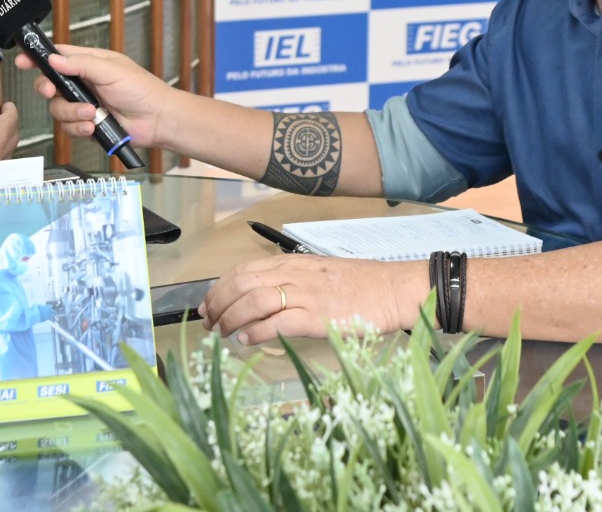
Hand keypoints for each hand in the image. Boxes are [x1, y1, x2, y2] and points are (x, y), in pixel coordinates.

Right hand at [13, 45, 171, 148]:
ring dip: (72, 113)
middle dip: (49, 90)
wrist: (157, 120)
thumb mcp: (111, 70)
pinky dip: (79, 128)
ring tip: (92, 114)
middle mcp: (83, 83)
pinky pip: (70, 128)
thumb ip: (81, 64)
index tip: (22, 61)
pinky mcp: (88, 124)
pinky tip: (94, 126)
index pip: (58, 56)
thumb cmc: (141, 89)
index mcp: (89, 63)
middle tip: (52, 93)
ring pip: (58, 110)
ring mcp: (84, 104)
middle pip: (50, 85)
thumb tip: (54, 59)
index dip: (39, 58)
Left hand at [198, 254, 421, 344]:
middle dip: (218, 303)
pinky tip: (246, 339)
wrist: (393, 289)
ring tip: (221, 332)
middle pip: (241, 283)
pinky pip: (277, 322)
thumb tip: (262, 300)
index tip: (208, 304)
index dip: (219, 287)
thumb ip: (291, 282)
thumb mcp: (318, 274)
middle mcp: (294, 274)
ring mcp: (305, 294)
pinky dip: (256, 330)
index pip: (243, 271)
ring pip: (253, 300)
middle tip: (208, 322)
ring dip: (230, 317)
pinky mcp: (317, 316)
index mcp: (292, 263)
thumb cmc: (360, 285)